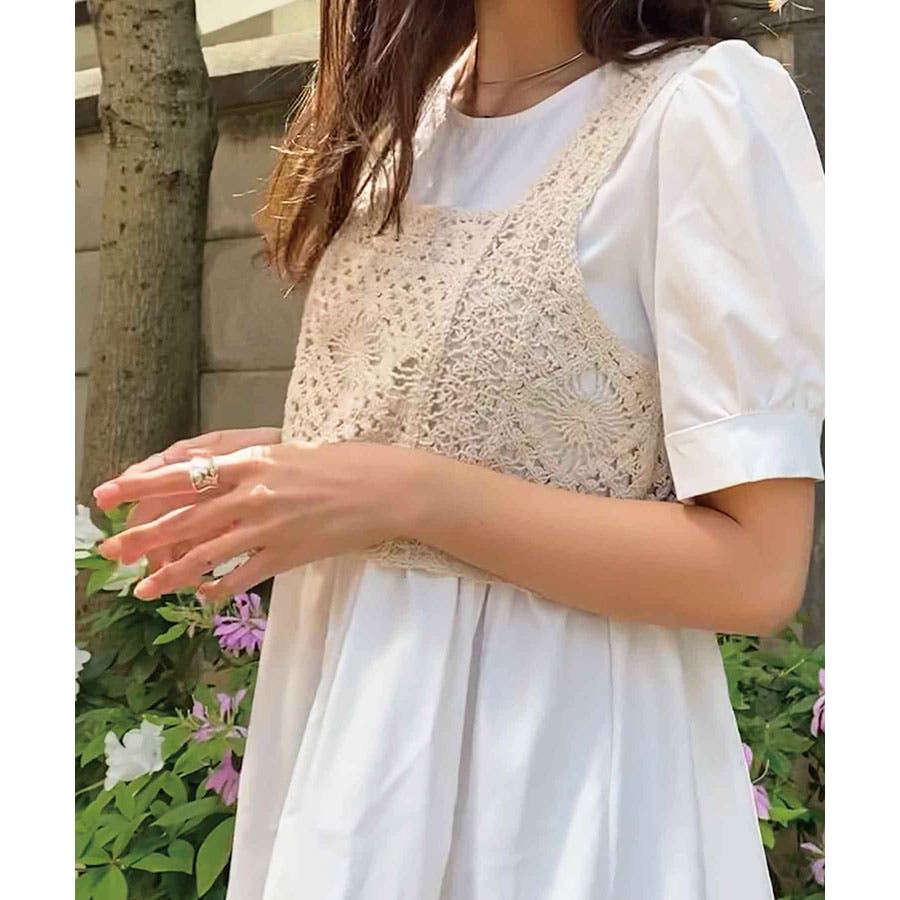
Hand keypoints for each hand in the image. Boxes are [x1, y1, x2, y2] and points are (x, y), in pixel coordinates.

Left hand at [93, 440, 422, 602]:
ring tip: (142, 588)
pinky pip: (243, 576)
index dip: (140, 486)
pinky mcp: (288, 554)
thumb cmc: (338, 464)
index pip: (183, 476)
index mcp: (252, 463)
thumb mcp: (286, 454)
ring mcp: (270, 528)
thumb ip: (246, 467)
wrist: (383, 489)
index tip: (107, 495)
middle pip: (185, 520)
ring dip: (170, 574)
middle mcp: (254, 494)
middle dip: (141, 537)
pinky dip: (219, 587)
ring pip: (207, 554)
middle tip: (109, 551)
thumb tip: (206, 479)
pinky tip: (202, 597)